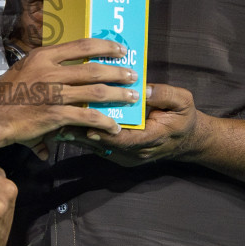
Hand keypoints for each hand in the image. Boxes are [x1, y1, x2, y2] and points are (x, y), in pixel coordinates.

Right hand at [0, 37, 134, 146]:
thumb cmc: (2, 94)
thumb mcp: (22, 69)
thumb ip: (41, 68)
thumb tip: (53, 68)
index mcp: (43, 57)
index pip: (81, 45)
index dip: (104, 47)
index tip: (120, 49)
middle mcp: (51, 72)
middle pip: (94, 69)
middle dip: (117, 72)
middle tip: (132, 74)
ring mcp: (54, 94)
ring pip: (96, 92)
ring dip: (117, 95)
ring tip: (131, 97)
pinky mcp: (56, 115)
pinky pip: (87, 117)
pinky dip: (105, 122)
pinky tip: (115, 126)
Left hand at [63, 82, 204, 164]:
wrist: (187, 140)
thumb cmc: (183, 118)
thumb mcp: (183, 102)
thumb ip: (165, 95)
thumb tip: (145, 89)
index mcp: (152, 139)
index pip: (125, 140)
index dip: (105, 134)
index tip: (88, 127)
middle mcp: (136, 152)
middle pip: (106, 146)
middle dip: (84, 135)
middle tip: (62, 124)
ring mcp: (127, 156)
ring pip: (99, 148)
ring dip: (79, 137)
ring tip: (57, 126)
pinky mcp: (120, 154)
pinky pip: (99, 147)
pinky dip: (84, 137)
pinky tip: (67, 127)